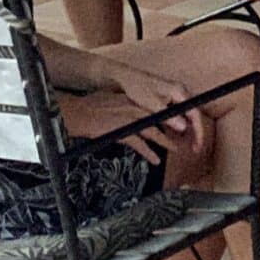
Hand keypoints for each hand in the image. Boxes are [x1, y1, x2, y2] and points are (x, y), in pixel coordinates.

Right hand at [58, 79, 203, 163]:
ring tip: (176, 149)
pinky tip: (155, 160)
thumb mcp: (106, 100)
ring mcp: (130, 120)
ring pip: (154, 132)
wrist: (78, 113)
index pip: (153, 107)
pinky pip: (141, 145)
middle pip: (159, 119)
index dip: (165, 116)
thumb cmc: (87, 108)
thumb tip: (122, 107)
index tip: (174, 122)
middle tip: (182, 136)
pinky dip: (149, 153)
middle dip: (171, 129)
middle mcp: (134, 108)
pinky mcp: (124, 132)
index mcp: (130, 100)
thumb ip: (118, 104)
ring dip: (166, 142)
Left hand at [101, 58, 208, 153]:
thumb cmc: (137, 87)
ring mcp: (176, 95)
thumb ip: (169, 117)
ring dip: (186, 130)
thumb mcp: (152, 105)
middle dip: (194, 132)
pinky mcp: (170, 98)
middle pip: (194, 115)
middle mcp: (181, 92)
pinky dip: (177, 124)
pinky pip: (179, 113)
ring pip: (187, 116)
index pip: (195, 114)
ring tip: (182, 144)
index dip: (198, 131)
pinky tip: (172, 134)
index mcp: (179, 92)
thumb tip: (184, 127)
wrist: (127, 77)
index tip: (197, 144)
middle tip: (193, 148)